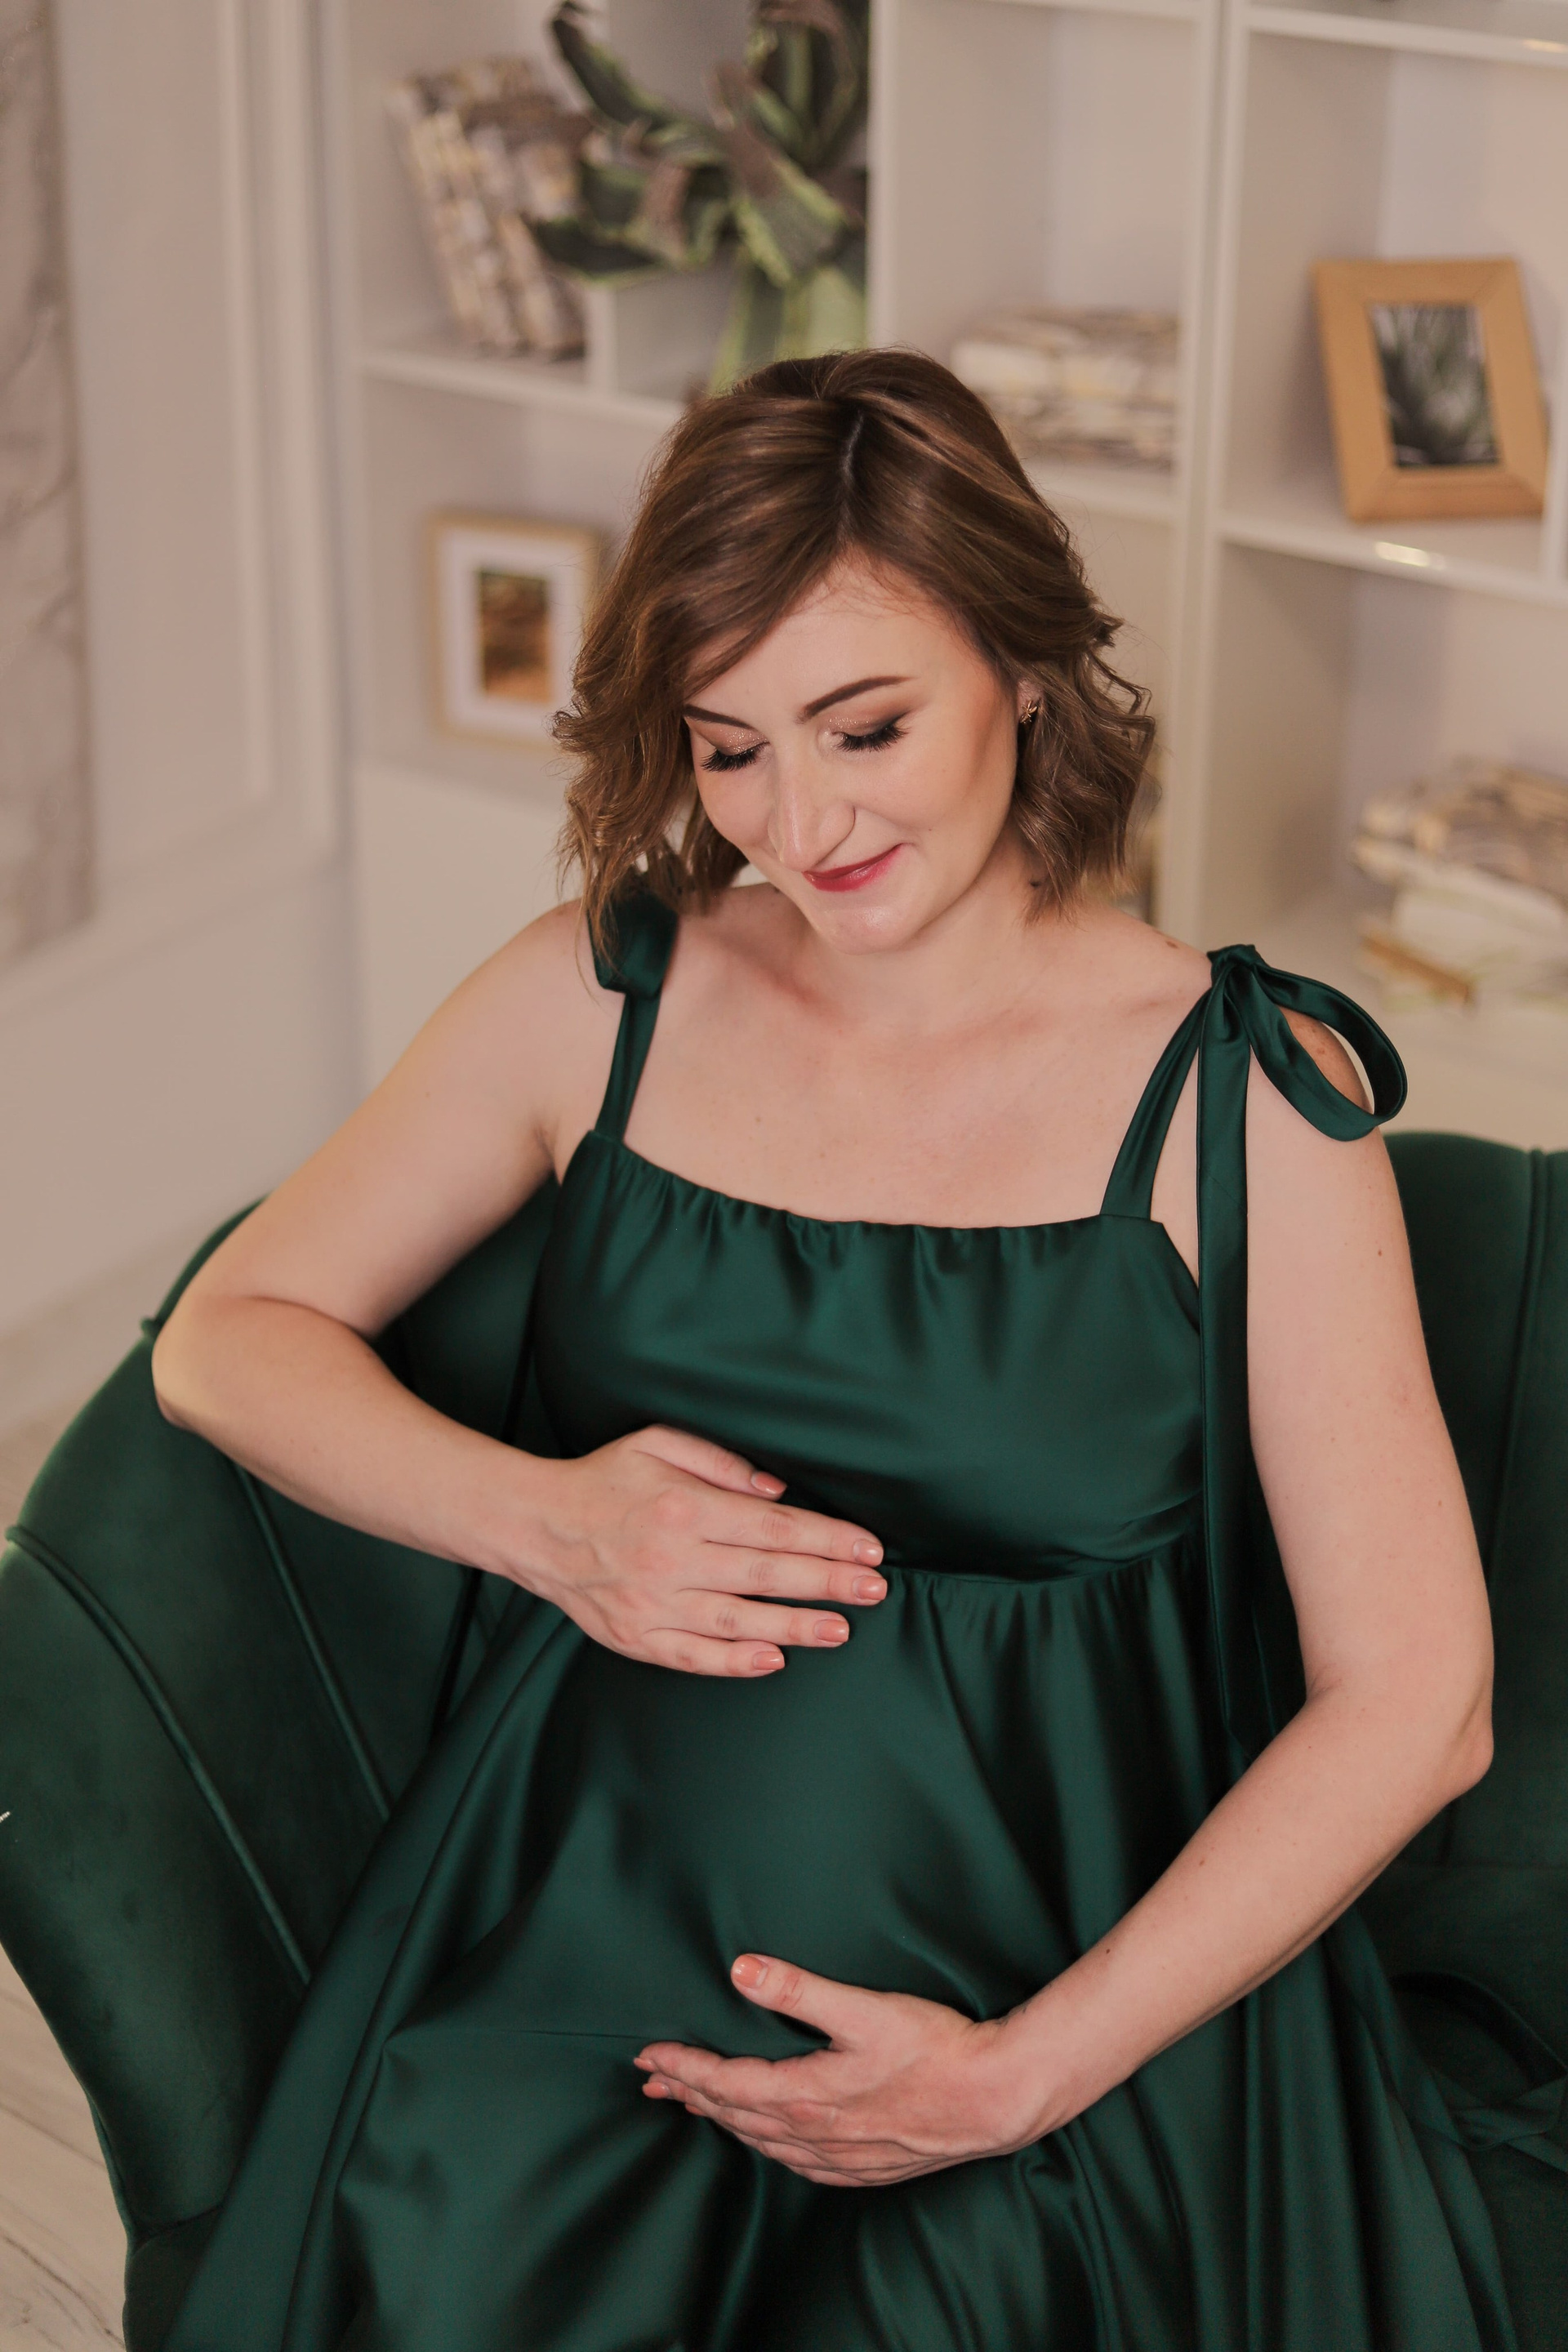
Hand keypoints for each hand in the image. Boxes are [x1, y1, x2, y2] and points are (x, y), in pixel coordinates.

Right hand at [522, 1425, 885, 1675]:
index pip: (773, 1527)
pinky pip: (694, 1656)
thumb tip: (777, 1491)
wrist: (536, 1526)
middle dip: (827, 1581)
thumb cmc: (603, 1480)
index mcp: (683, 1507)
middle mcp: (671, 1557)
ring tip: (840, 1628)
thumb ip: (720, 1462)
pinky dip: (735, 1661)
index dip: (826, 1538)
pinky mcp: (635, 1637)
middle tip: (874, 1588)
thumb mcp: (656, 1443)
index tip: (866, 1548)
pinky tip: (773, 1659)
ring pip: (738, 1620)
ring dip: (795, 1626)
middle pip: (766, 1574)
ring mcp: (653, 1603)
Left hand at [634, 1954, 1047, 2183]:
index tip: (649, 2055)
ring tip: (695, 2104)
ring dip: (723, 2120)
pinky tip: (767, 2141)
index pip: (724, 2084)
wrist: (992, 2099)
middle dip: (690, 2094)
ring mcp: (838, 2157)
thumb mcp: (864, 2008)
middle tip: (654, 2080)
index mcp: (806, 2094)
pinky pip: (796, 2163)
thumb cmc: (934, 2049)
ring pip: (762, 2141)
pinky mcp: (862, 2168)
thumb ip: (799, 1989)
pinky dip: (767, 2146)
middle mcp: (814, 2134)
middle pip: (734, 2115)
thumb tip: (741, 1970)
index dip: (683, 2067)